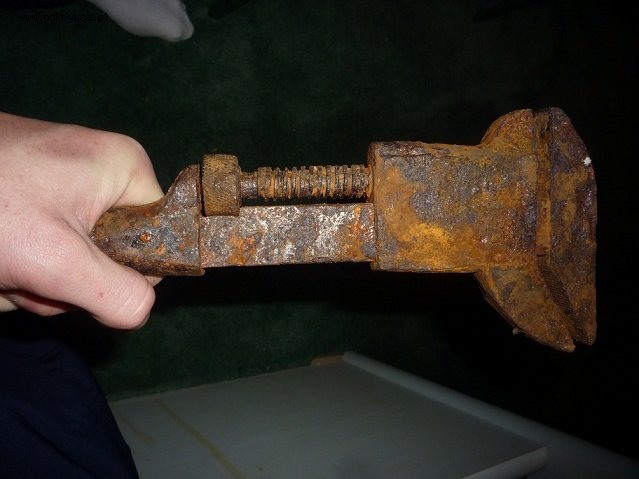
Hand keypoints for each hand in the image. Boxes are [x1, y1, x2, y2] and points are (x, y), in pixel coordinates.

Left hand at [0, 112, 163, 328]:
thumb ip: (116, 293)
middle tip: (30, 275)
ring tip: (4, 267)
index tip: (79, 278)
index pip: (161, 237)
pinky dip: (22, 263)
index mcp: (126, 169)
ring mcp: (64, 179)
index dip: (126, 271)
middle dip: (69, 280)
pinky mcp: (33, 189)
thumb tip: (141, 309)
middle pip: (113, 252)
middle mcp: (103, 170)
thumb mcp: (56, 259)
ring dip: (39, 278)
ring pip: (76, 256)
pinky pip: (48, 243)